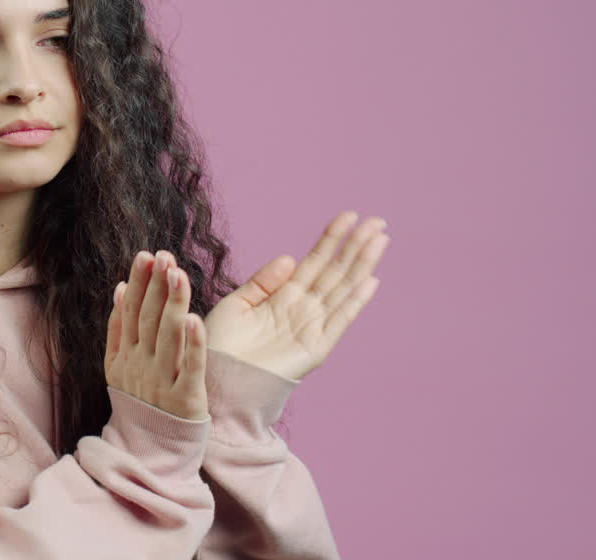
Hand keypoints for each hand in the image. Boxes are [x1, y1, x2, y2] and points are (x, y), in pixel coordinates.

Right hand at [104, 250, 208, 420]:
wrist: (149, 451)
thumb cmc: (140, 402)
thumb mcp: (118, 366)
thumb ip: (117, 328)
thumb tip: (118, 288)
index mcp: (125, 354)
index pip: (131, 310)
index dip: (139, 282)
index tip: (146, 256)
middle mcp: (140, 365)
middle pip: (148, 318)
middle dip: (156, 285)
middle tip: (164, 256)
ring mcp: (161, 381)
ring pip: (167, 336)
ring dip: (173, 303)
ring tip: (179, 275)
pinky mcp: (185, 399)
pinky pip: (190, 367)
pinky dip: (193, 343)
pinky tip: (195, 319)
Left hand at [203, 211, 390, 381]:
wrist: (215, 380)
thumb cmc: (220, 346)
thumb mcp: (236, 304)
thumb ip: (263, 281)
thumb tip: (291, 258)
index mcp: (284, 296)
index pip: (315, 261)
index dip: (332, 239)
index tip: (349, 215)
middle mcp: (303, 308)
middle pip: (336, 271)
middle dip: (356, 246)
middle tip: (378, 221)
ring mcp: (312, 327)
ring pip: (343, 289)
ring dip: (362, 264)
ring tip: (381, 239)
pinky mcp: (315, 348)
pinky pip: (339, 320)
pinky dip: (355, 301)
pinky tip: (371, 280)